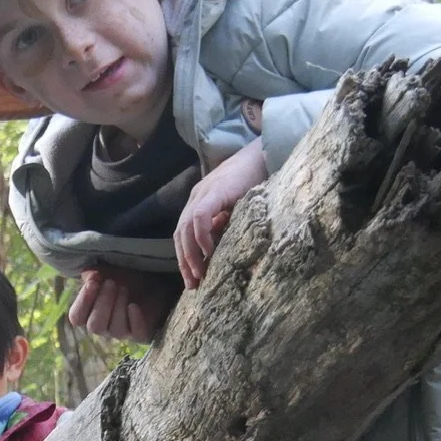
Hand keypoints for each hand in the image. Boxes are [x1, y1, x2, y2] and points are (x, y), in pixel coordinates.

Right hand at [68, 264, 182, 341]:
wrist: (152, 280)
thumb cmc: (124, 276)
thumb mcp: (106, 271)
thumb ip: (93, 274)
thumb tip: (89, 276)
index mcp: (89, 314)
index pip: (77, 317)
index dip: (83, 301)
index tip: (93, 282)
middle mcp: (104, 327)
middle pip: (95, 326)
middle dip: (103, 303)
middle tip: (112, 282)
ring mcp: (122, 332)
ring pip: (115, 330)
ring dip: (119, 307)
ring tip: (124, 288)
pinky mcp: (142, 334)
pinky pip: (137, 334)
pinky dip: (135, 320)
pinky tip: (134, 306)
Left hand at [176, 139, 267, 287]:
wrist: (261, 156)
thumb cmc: (251, 182)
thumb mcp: (234, 209)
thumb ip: (223, 225)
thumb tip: (216, 251)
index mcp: (198, 203)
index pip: (183, 234)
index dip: (185, 257)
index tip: (192, 279)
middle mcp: (195, 198)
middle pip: (180, 234)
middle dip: (184, 262)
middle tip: (192, 284)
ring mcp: (202, 194)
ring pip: (185, 228)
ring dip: (191, 254)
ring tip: (200, 273)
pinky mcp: (214, 192)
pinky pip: (200, 217)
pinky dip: (201, 236)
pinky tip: (209, 252)